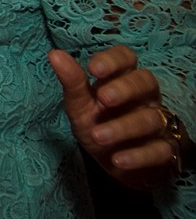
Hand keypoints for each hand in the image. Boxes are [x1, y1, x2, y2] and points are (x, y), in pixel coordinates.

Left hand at [48, 45, 183, 189]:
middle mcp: (145, 98)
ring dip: (124, 127)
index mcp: (124, 80)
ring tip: (97, 136)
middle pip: (145, 82)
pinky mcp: (165, 151)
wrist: (117, 164)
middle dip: (125, 88)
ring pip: (151, 118)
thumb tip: (54, 55)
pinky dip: (139, 156)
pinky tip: (118, 160)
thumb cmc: (99, 124)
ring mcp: (158, 123)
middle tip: (103, 99)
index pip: (126, 58)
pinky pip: (160, 150)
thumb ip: (72, 82)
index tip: (93, 69)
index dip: (113, 60)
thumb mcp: (80, 105)